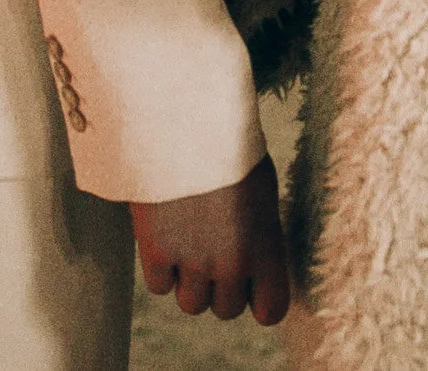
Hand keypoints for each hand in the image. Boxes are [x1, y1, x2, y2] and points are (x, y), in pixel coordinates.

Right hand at [129, 152, 288, 324]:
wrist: (186, 116)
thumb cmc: (228, 144)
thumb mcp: (261, 187)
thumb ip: (259, 233)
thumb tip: (251, 263)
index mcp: (265, 245)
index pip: (271, 310)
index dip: (259, 299)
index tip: (251, 284)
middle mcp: (232, 262)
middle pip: (226, 309)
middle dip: (220, 285)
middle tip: (211, 248)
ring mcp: (193, 261)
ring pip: (192, 303)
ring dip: (189, 280)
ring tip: (187, 241)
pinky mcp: (156, 252)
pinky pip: (160, 285)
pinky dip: (161, 266)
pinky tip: (165, 233)